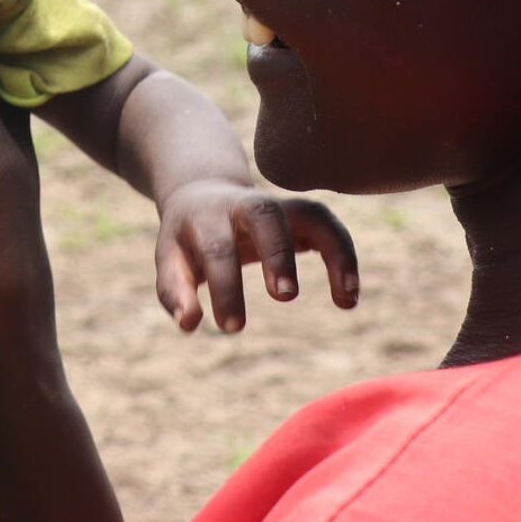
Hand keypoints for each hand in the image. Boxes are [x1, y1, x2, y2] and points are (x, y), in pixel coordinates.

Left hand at [154, 178, 358, 333]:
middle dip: (277, 253)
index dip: (225, 286)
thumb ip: (175, 291)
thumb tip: (189, 324)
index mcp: (206, 216)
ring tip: (347, 296)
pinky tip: (349, 297)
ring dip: (333, 250)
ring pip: (312, 213)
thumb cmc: (187, 239)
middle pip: (265, 215)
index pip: (217, 248)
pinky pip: (330, 227)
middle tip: (283, 297)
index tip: (231, 327)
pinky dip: (345, 256)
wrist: (203, 194)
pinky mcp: (300, 214)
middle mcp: (244, 204)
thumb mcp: (171, 260)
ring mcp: (277, 205)